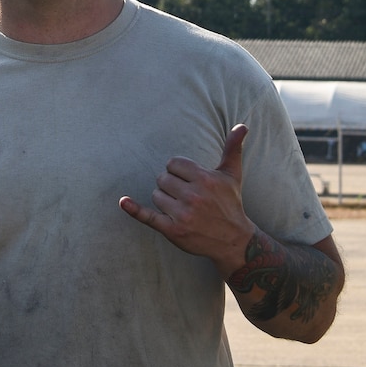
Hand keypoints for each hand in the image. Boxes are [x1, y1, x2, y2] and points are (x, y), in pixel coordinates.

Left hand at [119, 124, 256, 275]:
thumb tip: (241, 126)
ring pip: (156, 195)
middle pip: (162, 179)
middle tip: (186, 196)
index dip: (178, 171)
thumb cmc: (230, 203)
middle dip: (171, 186)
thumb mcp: (232, 175)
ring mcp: (182, 214)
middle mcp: (193, 196)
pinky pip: (148, 216)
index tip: (189, 181)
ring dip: (164, 200)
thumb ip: (233, 149)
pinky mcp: (173, 231)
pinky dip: (134, 209)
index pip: (173, 164)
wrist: (234, 240)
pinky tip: (123, 202)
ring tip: (182, 208)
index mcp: (204, 179)